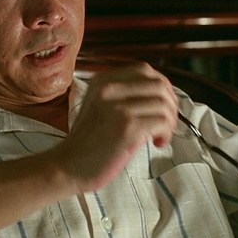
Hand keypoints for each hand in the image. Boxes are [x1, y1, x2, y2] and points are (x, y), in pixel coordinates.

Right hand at [57, 62, 177, 191]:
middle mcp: (109, 88)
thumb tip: (161, 94)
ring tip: (160, 136)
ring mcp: (118, 107)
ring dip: (170, 122)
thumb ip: (123, 95)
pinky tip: (157, 143)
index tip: (163, 104)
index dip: (162, 86)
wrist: (67, 167)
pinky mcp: (127, 127)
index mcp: (102, 81)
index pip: (144, 70)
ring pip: (163, 104)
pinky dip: (166, 133)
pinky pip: (162, 122)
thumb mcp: (99, 106)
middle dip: (170, 104)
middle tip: (166, 123)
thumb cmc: (87, 142)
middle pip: (158, 84)